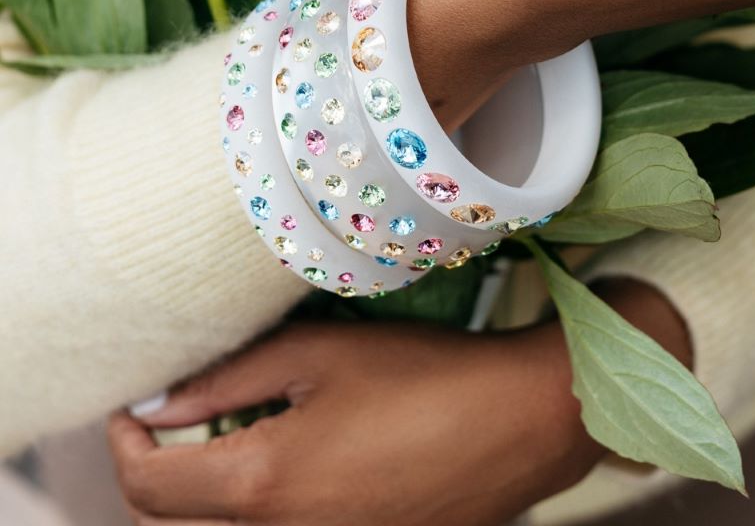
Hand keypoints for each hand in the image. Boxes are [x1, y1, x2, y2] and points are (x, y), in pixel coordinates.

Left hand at [109, 281, 688, 524]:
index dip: (126, 441)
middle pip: (179, 525)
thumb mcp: (319, 355)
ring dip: (213, 495)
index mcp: (264, 486)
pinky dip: (267, 509)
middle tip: (182, 418)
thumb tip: (158, 404)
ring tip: (240, 435)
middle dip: (162, 474)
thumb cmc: (422, 374)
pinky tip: (300, 462)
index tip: (136, 405)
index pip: (148, 485)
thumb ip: (228, 380)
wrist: (519, 421)